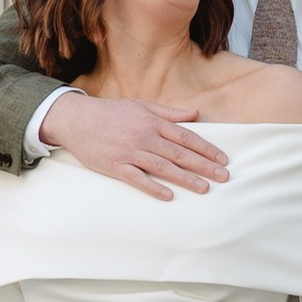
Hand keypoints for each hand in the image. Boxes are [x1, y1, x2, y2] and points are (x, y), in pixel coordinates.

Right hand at [40, 89, 229, 198]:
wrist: (76, 119)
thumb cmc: (111, 112)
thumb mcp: (142, 105)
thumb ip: (170, 112)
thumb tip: (196, 114)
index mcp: (153, 122)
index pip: (186, 137)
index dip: (207, 149)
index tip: (223, 159)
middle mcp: (145, 136)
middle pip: (180, 153)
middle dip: (204, 166)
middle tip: (224, 177)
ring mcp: (130, 152)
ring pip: (163, 166)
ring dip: (185, 178)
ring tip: (204, 188)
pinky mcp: (115, 166)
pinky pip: (137, 178)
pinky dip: (152, 187)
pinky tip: (168, 195)